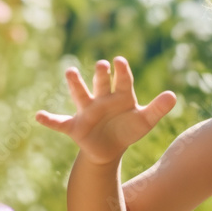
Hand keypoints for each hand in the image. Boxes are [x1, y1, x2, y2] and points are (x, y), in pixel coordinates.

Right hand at [36, 56, 176, 165]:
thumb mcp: (144, 121)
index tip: (120, 61)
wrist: (108, 149)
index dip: (122, 71)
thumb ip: (158, 109)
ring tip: (71, 72)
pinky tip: (38, 116)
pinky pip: (59, 123)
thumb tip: (173, 96)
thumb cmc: (127, 130)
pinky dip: (49, 120)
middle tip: (102, 64)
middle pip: (101, 83)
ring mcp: (87, 111)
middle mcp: (101, 99)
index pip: (123, 80)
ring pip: (80, 95)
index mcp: (120, 95)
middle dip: (101, 74)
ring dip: (75, 84)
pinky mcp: (75, 126)